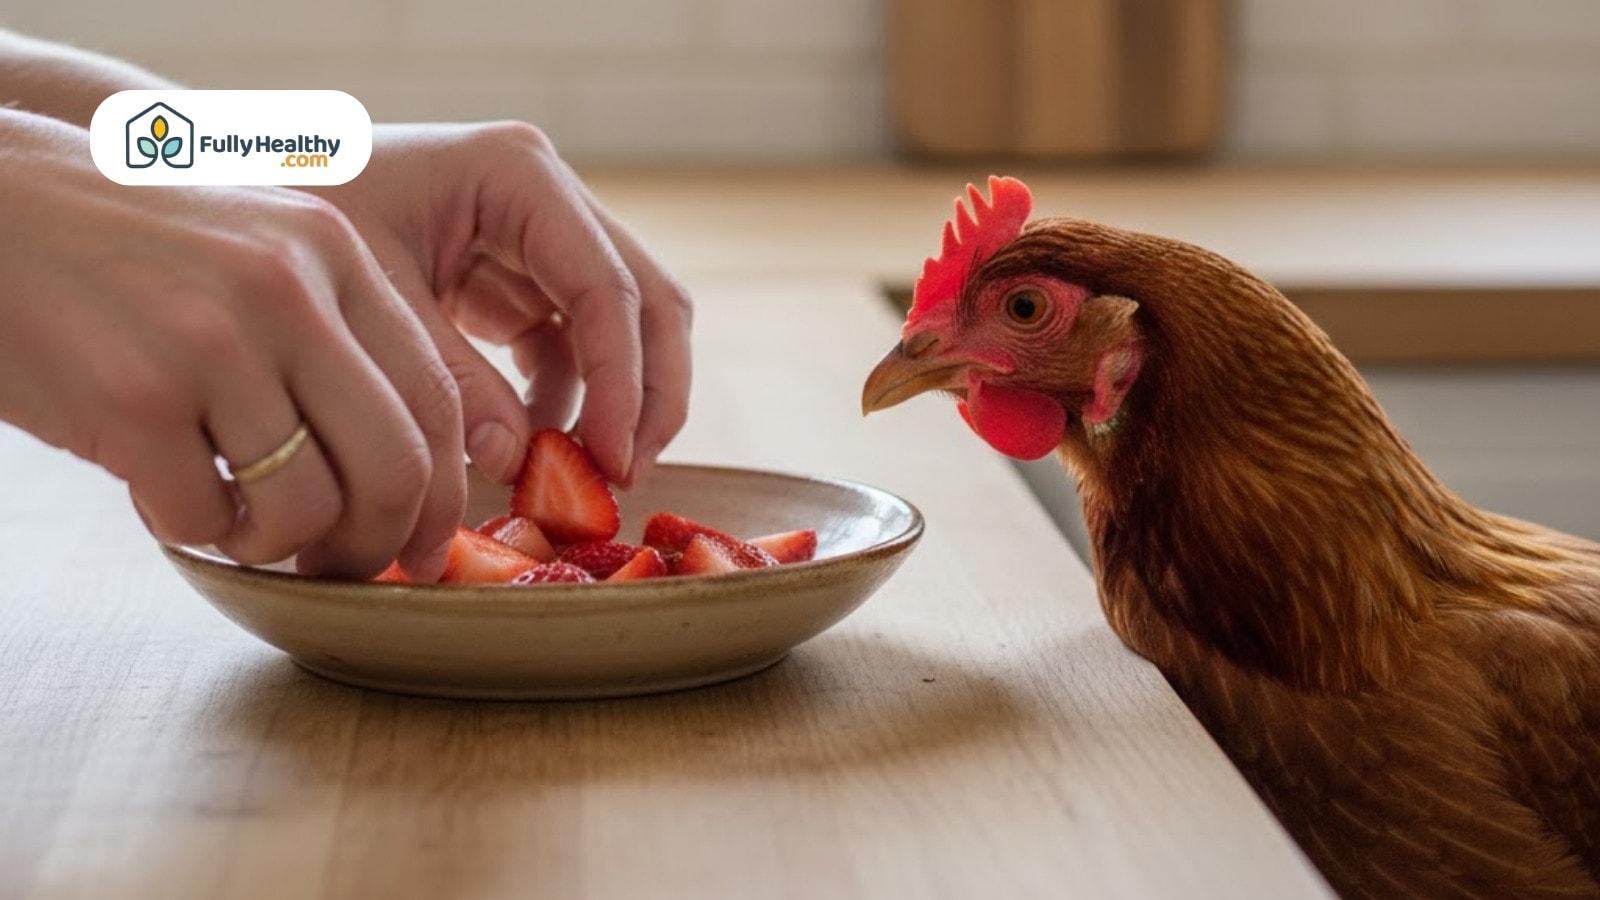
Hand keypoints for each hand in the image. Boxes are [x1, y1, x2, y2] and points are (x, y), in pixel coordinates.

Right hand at [0, 109, 463, 579]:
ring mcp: (212, 343)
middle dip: (379, 543)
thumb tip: (409, 476)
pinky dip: (192, 530)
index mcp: (333, 252)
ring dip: (274, 544)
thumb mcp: (256, 249)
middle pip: (396, 467)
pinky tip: (160, 491)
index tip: (425, 545)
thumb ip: (335, 336)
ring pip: (306, 509)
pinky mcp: (134, 399)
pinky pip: (205, 520)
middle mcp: (287, 292)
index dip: (442, 494)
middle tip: (342, 566)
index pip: (437, 398)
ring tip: (232, 516)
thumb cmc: (123, 246)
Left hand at [306, 122, 692, 486]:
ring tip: (585, 482)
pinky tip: (537, 457)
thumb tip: (515, 461)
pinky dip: (569, 405)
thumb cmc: (291, 217)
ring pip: (625, 328)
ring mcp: (539, 239)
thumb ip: (446, 380)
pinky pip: (573, 349)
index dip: (624, 382)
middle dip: (647, 394)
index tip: (613, 462)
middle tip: (624, 478)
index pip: (606, 287)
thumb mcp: (369, 300)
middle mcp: (546, 198)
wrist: (234, 191)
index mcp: (516, 174)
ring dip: (618, 405)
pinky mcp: (518, 281)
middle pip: (647, 300)